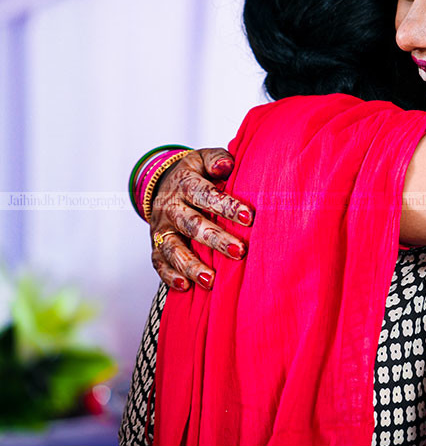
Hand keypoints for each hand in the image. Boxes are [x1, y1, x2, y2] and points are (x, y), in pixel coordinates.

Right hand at [149, 148, 251, 290]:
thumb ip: (216, 159)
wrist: (163, 182)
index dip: (227, 206)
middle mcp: (170, 207)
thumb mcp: (203, 159)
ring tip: (211, 280)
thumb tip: (226, 165)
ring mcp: (161, 229)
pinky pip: (159, 263)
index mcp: (185, 184)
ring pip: (173, 249)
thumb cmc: (196, 173)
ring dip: (191, 265)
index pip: (205, 194)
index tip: (249, 217)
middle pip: (191, 225)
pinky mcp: (156, 245)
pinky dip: (170, 276)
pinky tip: (185, 287)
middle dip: (215, 239)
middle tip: (239, 251)